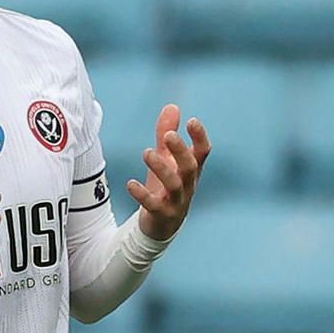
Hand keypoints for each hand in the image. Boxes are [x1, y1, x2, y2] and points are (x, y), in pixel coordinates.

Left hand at [129, 105, 209, 240]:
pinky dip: (142, 195)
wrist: (162, 226)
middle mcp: (188, 185)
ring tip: (147, 153)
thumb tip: (172, 106)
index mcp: (191, 170)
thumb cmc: (166, 187)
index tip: (192, 121)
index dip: (200, 137)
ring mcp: (176, 201)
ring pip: (175, 185)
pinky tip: (130, 184)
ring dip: (162, 169)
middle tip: (169, 135)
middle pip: (191, 167)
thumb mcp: (166, 159)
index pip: (203, 152)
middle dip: (181, 151)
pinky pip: (154, 205)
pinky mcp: (162, 215)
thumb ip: (167, 134)